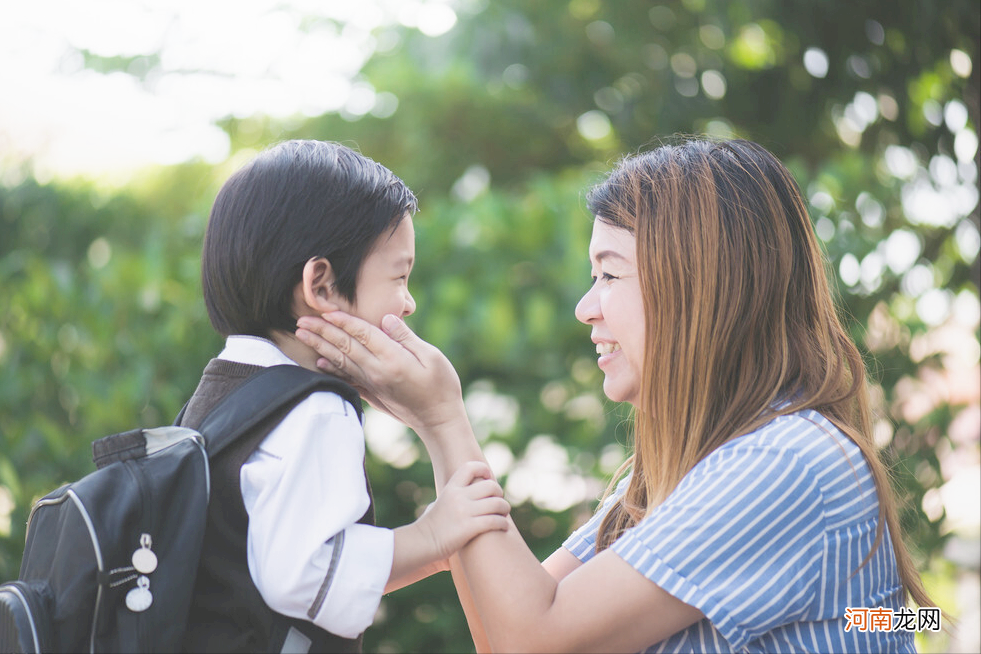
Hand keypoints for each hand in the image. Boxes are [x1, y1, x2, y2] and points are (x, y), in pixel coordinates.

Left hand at [296, 312, 465, 432]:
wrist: (438, 420)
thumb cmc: (441, 386)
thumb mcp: (432, 356)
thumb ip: (406, 337)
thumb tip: (386, 318)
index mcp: (392, 359)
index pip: (363, 334)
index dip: (344, 321)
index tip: (327, 310)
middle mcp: (377, 372)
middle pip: (345, 346)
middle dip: (322, 331)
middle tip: (301, 319)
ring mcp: (372, 384)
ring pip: (340, 361)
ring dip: (320, 346)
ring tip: (302, 335)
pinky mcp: (371, 393)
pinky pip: (346, 378)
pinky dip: (331, 369)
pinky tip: (320, 361)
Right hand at [416, 461, 509, 561]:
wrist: (421, 543)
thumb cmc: (430, 525)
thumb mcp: (438, 503)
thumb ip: (450, 496)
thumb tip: (460, 493)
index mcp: (451, 488)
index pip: (470, 467)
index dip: (484, 469)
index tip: (489, 478)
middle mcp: (459, 497)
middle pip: (490, 486)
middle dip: (499, 493)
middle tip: (499, 502)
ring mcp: (464, 512)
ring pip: (497, 503)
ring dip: (504, 508)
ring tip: (503, 514)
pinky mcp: (469, 528)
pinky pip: (494, 521)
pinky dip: (503, 523)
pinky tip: (503, 527)